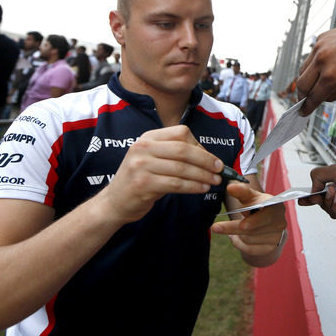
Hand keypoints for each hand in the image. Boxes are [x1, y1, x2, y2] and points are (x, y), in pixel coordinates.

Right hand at [98, 125, 222, 224]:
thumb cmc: (142, 179)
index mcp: (148, 137)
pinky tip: (202, 189)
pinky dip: (193, 186)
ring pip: (182, 168)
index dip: (200, 146)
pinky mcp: (143, 184)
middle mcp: (143, 147)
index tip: (213, 159)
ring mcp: (141, 165)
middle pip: (184, 150)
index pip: (181, 133)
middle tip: (220, 170)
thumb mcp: (154, 159)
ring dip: (203, 176)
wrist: (115, 201)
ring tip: (215, 181)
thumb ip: (175, 153)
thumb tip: (209, 157)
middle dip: (206, 160)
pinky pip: (176, 184)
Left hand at [213, 181, 287, 262]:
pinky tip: (239, 237)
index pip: (264, 215)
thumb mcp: (250, 197)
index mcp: (276, 206)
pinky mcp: (271, 248)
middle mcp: (279, 222)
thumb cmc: (257, 206)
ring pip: (249, 239)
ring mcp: (276, 236)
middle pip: (252, 229)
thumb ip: (241, 191)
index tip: (242, 225)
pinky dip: (240, 243)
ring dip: (237, 234)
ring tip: (237, 228)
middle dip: (232, 228)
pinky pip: (250, 249)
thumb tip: (231, 187)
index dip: (253, 221)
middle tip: (215, 227)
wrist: (267, 222)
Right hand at [296, 20, 335, 114]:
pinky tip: (324, 65)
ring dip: (306, 79)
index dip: (307, 108)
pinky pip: (311, 55)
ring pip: (303, 69)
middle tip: (304, 100)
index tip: (303, 112)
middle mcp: (322, 61)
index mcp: (331, 76)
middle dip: (302, 96)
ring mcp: (319, 47)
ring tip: (314, 83)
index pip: (313, 97)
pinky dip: (314, 63)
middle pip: (301, 85)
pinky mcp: (321, 38)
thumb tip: (321, 97)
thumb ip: (335, 94)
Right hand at [300, 157, 335, 224]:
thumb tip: (312, 189)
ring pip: (331, 210)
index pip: (325, 190)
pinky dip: (335, 207)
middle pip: (326, 203)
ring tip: (332, 192)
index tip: (302, 198)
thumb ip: (319, 176)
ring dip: (328, 202)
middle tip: (312, 197)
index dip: (313, 194)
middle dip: (317, 200)